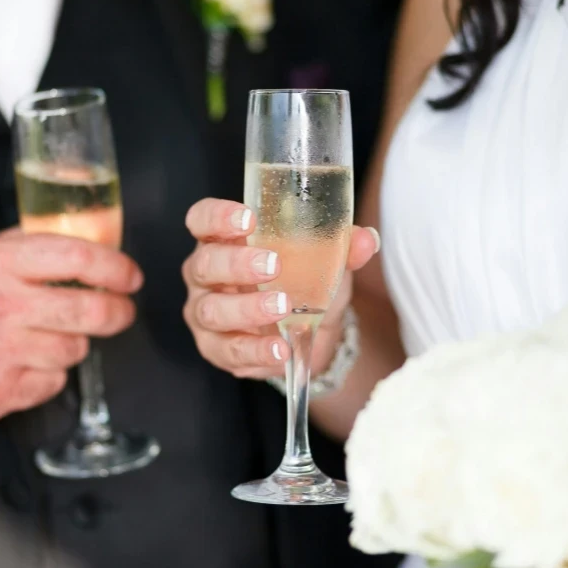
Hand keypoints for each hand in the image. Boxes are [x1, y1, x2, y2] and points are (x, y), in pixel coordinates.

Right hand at [0, 229, 142, 420]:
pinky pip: (53, 383)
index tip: (131, 276)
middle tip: (122, 311)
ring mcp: (1, 353)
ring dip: (72, 343)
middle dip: (118, 312)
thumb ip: (26, 247)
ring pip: (75, 350)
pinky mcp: (0, 391)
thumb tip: (84, 240)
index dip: (116, 268)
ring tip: (45, 336)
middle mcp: (3, 307)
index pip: (78, 258)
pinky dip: (48, 374)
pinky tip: (24, 361)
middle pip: (90, 310)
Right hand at [182, 198, 378, 379]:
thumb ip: (341, 246)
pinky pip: (229, 350)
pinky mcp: (215, 348)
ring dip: (247, 309)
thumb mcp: (323, 259)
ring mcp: (205, 312)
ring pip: (212, 310)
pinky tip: (280, 348)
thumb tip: (366, 240)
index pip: (202, 219)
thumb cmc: (303, 281)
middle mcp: (205, 273)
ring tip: (281, 308)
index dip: (217, 217)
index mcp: (223, 239)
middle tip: (272, 265)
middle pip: (205, 264)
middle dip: (237, 265)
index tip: (248, 219)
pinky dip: (256, 351)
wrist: (310, 332)